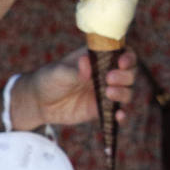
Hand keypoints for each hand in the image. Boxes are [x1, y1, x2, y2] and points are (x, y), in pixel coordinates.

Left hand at [13, 48, 136, 129]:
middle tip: (109, 79)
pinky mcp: (102, 109)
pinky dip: (122, 115)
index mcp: (99, 58)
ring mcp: (105, 92)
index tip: (121, 62)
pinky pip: (117, 113)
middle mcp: (106, 73)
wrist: (39, 102)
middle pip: (129, 73)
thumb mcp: (60, 72)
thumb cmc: (50, 78)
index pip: (122, 53)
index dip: (127, 57)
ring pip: (127, 91)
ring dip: (124, 93)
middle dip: (125, 75)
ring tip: (108, 93)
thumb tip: (86, 62)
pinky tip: (118, 116)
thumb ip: (75, 69)